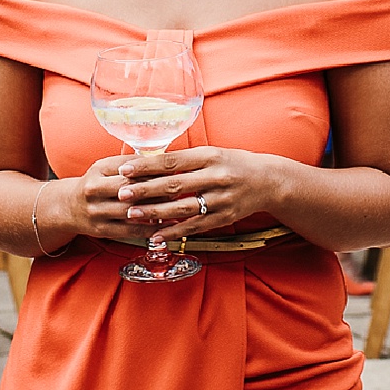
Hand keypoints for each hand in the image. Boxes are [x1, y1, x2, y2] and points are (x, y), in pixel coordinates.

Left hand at [110, 146, 294, 246]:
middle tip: (121, 194)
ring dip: (155, 213)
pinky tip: (155, 235)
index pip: (172, 161)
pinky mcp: (224, 218)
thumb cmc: (233, 164)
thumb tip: (149, 163)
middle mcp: (215, 177)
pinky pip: (195, 227)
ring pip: (182, 208)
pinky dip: (174, 232)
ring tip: (132, 215)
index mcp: (209, 156)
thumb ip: (184, 160)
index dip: (147, 166)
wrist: (267, 181)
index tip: (124, 169)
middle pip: (174, 185)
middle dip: (145, 190)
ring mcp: (220, 200)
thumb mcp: (211, 154)